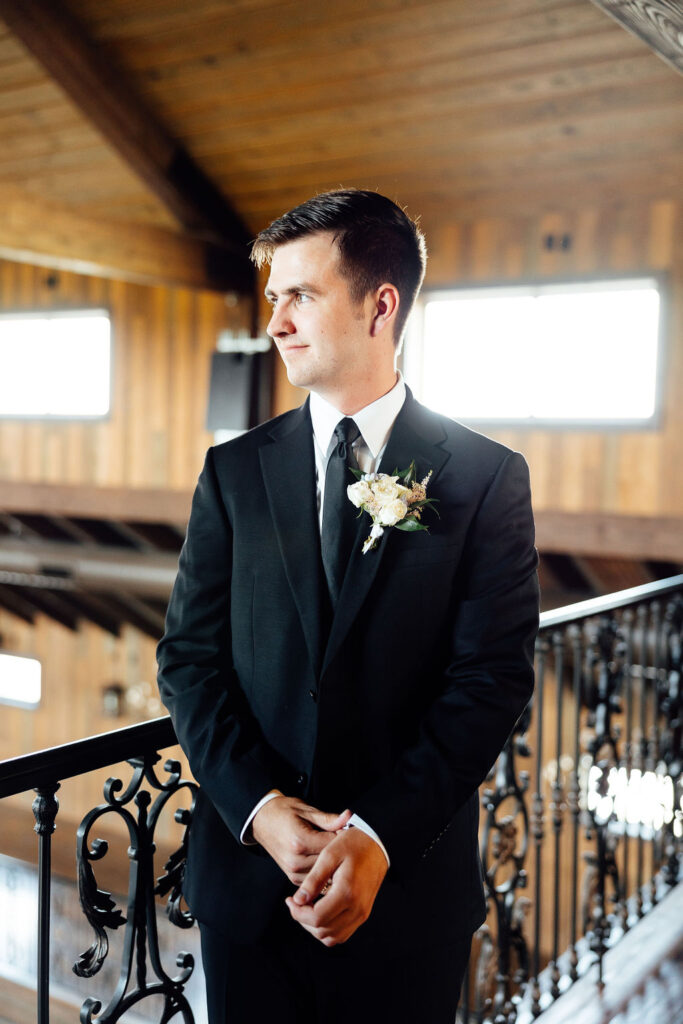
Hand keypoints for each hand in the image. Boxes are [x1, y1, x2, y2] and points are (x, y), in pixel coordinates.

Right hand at [251, 791, 351, 885]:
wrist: (261, 821)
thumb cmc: (283, 812)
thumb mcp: (305, 810)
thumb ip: (328, 819)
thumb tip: (348, 817)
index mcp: (299, 841)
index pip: (332, 845)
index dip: (343, 838)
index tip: (349, 831)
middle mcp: (295, 860)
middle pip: (330, 862)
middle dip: (339, 852)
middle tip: (346, 841)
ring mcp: (293, 871)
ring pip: (324, 873)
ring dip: (332, 864)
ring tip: (336, 850)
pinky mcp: (293, 877)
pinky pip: (315, 879)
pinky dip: (323, 871)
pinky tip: (327, 860)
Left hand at [285, 826, 387, 945]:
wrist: (378, 845)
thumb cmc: (353, 845)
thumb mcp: (329, 854)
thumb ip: (313, 879)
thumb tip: (298, 900)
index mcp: (347, 893)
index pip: (316, 918)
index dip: (298, 913)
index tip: (289, 899)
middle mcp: (357, 909)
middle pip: (322, 930)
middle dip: (303, 919)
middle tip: (296, 902)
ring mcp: (362, 914)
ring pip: (331, 938)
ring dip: (314, 927)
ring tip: (307, 907)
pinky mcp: (363, 914)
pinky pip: (342, 934)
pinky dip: (327, 929)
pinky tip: (320, 912)